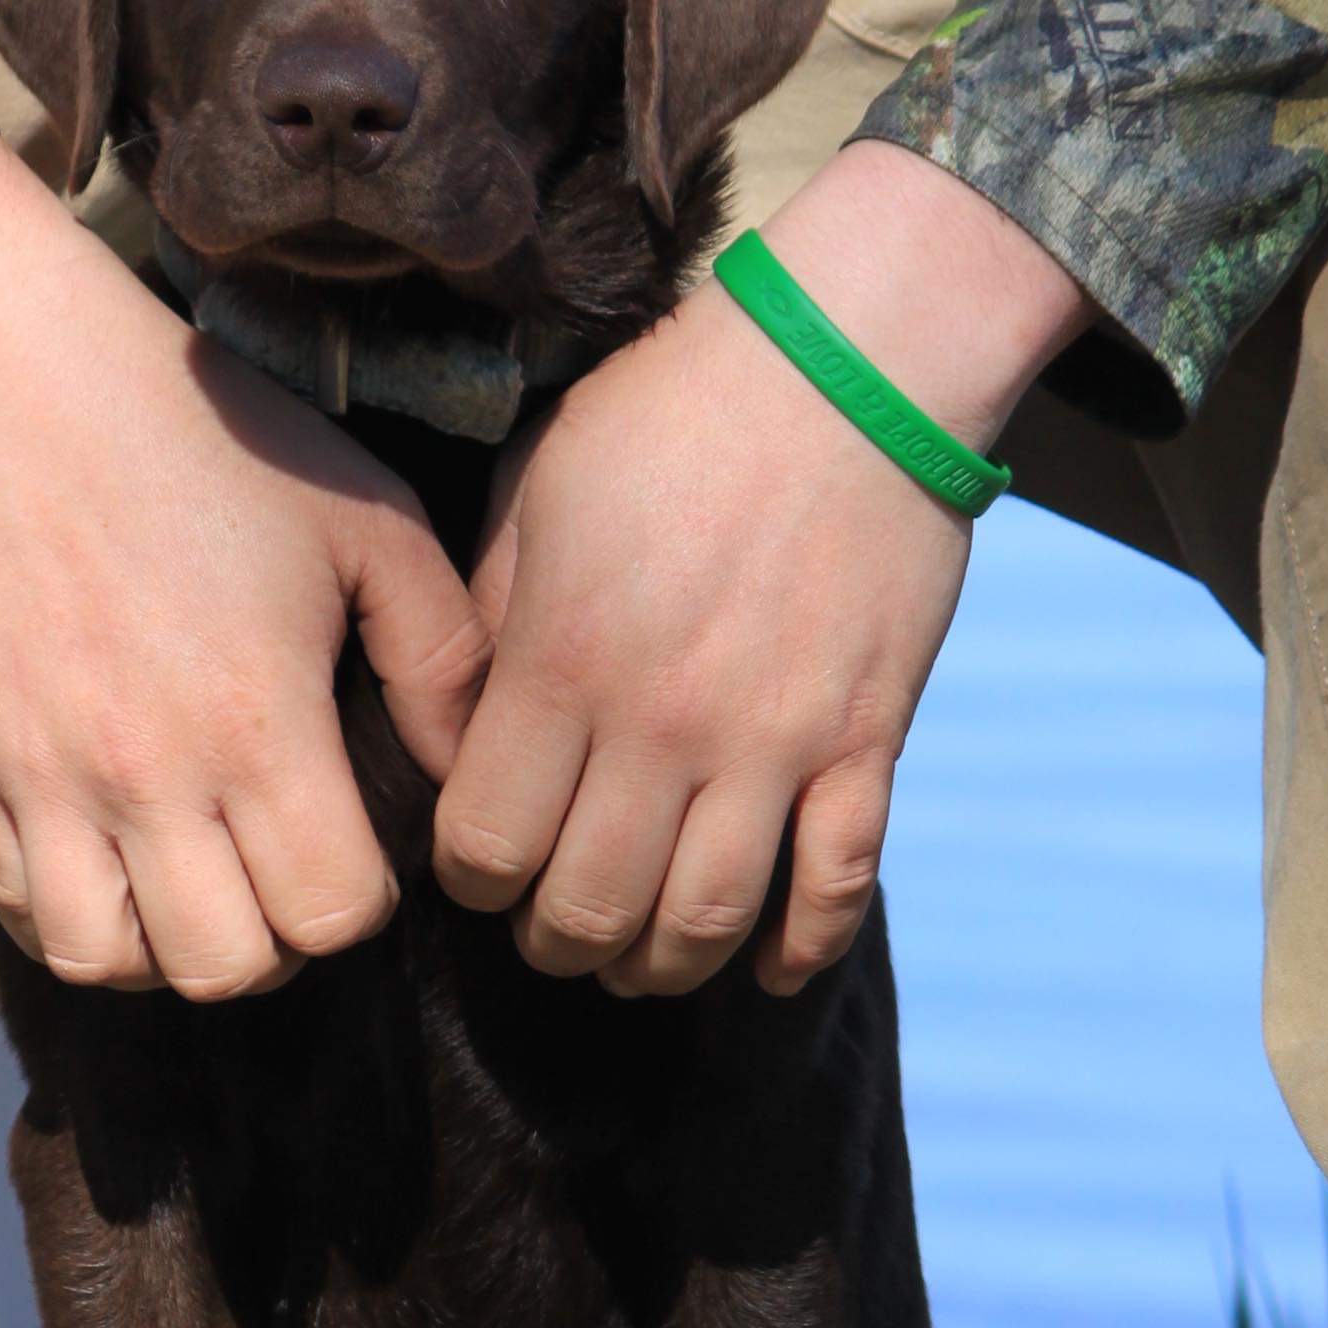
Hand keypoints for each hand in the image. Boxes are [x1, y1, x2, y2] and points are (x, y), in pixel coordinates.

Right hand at [0, 128, 489, 997]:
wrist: (31, 391)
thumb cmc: (218, 445)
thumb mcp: (370, 524)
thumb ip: (442, 657)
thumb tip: (461, 771)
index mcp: (259, 724)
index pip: (327, 915)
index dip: (360, 902)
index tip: (355, 846)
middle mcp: (151, 774)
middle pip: (225, 965)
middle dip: (275, 942)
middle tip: (280, 871)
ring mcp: (52, 780)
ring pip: (107, 960)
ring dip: (167, 946)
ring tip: (196, 882)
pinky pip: (22, 907)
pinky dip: (75, 916)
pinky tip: (117, 863)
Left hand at [432, 142, 1090, 993]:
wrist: (848, 359)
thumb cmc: (672, 410)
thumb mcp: (537, 489)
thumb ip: (490, 613)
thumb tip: (462, 715)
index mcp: (563, 663)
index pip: (486, 845)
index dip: (468, 880)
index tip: (478, 865)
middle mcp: (661, 726)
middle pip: (588, 909)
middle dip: (553, 942)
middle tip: (549, 930)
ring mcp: (773, 744)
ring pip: (704, 921)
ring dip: (661, 966)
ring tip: (637, 961)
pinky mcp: (865, 741)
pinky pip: (836, 886)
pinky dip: (801, 947)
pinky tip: (769, 968)